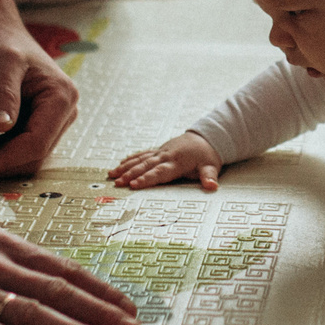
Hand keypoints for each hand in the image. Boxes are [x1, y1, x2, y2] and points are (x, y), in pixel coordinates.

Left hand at [0, 17, 78, 180]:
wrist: (2, 29)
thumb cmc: (3, 39)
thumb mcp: (3, 61)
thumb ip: (4, 93)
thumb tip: (0, 128)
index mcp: (61, 97)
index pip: (35, 144)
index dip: (4, 160)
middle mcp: (64, 112)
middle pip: (31, 155)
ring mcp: (53, 120)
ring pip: (24, 157)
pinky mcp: (37, 123)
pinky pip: (17, 149)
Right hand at [108, 131, 222, 191]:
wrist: (206, 137)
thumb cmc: (207, 155)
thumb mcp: (211, 166)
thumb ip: (209, 177)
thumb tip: (212, 186)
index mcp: (177, 162)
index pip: (159, 172)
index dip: (147, 178)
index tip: (134, 184)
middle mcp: (166, 156)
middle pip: (145, 166)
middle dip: (130, 174)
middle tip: (117, 183)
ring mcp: (160, 152)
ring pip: (140, 159)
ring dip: (125, 167)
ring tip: (111, 175)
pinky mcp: (158, 150)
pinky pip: (142, 154)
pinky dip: (130, 159)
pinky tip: (119, 164)